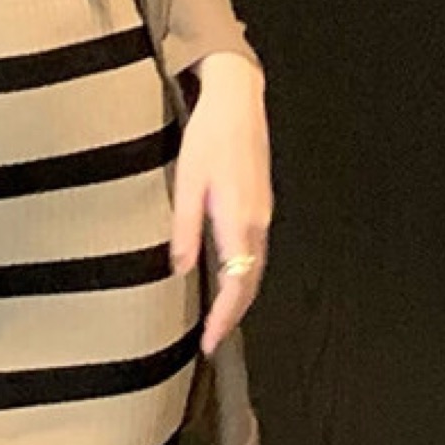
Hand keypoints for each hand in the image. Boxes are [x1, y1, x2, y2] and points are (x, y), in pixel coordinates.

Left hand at [170, 52, 272, 352]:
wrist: (238, 100)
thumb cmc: (209, 137)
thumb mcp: (187, 182)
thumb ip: (185, 229)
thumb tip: (180, 270)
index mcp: (238, 220)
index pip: (237, 284)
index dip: (225, 318)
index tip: (211, 343)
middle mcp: (258, 223)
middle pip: (251, 282)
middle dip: (234, 315)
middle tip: (213, 341)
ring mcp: (263, 213)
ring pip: (256, 267)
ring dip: (240, 296)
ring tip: (219, 319)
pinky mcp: (261, 203)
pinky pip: (256, 250)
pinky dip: (245, 273)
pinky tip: (229, 277)